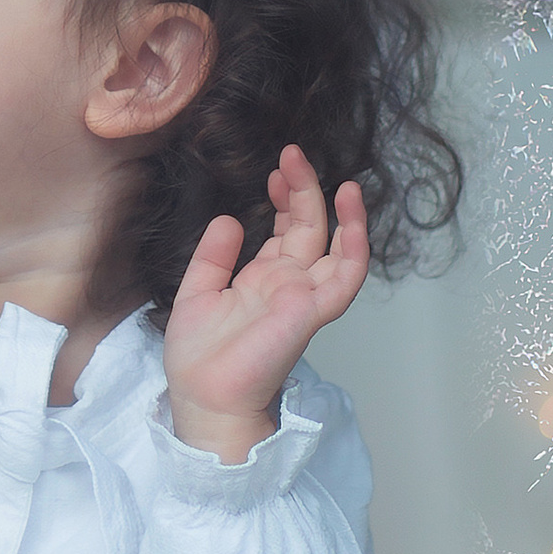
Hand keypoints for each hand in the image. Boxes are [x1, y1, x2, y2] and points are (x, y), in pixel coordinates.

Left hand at [162, 145, 368, 465]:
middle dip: (306, 191)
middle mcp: (289, 285)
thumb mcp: (197, 292)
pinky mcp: (311, 313)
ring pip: (338, 250)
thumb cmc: (199, 357)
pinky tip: (352, 221)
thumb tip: (231, 219)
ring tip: (339, 181)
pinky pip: (344, 280)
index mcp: (263, 279)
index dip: (286, 198)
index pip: (287, 230)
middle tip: (293, 155)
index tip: (275, 170)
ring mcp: (303, 298)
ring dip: (343, 215)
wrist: (202, 397)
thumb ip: (214, 256)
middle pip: (311, 229)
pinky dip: (355, 249)